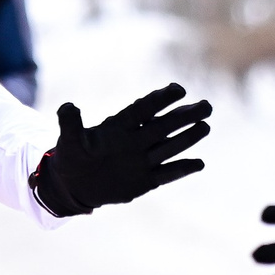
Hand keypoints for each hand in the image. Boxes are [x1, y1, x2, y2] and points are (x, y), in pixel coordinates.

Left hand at [29, 82, 212, 216]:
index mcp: (120, 126)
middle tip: (206, 105)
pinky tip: (199, 164)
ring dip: (188, 137)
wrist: (75, 185)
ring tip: (206, 126)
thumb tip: (67, 106)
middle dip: (185, 115)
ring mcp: (143, 160)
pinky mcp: (146, 180)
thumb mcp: (69, 140)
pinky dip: (182, 169)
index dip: (161, 99)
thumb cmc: (72, 157)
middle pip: (164, 125)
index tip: (179, 90)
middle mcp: (136, 140)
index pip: (144, 109)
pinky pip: (167, 174)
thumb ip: (70, 123)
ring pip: (169, 147)